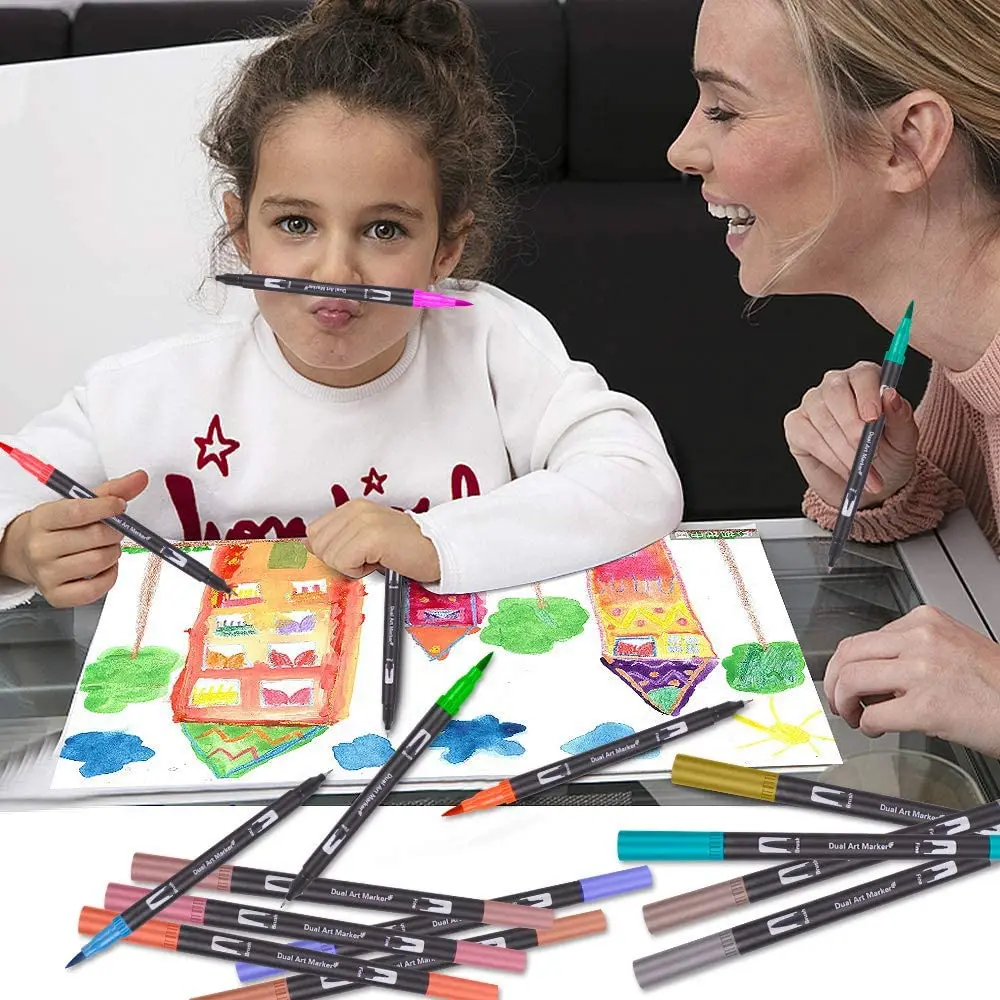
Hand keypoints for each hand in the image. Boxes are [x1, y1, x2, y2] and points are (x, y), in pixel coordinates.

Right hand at [0, 469, 148, 607]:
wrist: (27, 553)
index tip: (119, 505)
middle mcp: (40, 547)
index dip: (107, 507)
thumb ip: (111, 491)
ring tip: (105, 548)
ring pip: (99, 561)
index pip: (78, 511)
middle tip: (113, 530)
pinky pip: (96, 589)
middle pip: (95, 537)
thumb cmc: (59, 526)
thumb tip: (140, 478)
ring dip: (113, 553)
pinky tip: (104, 567)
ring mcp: (46, 574)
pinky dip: (110, 576)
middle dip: (114, 532)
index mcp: (43, 519)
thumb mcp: (77, 503)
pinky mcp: (57, 596)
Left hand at [306, 498, 440, 582]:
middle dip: (339, 561)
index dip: (329, 553)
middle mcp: (355, 509)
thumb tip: (304, 552)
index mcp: (352, 507)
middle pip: (318, 546)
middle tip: (367, 559)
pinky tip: (379, 563)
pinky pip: (344, 563)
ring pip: (329, 556)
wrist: (438, 551)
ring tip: (376, 560)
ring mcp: (363, 520)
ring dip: (351, 567)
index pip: (313, 533)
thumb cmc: (405, 551)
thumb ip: (339, 540)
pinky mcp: (371, 536)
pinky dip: (359, 571)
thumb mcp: (366, 540)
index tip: (353, 557)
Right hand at [783, 361, 918, 508]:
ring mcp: (812, 403)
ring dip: (845, 451)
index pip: (862, 375)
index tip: (874, 419)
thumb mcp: (905, 440)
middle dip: (853, 426)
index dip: (867, 395)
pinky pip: (809, 438)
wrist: (868, 483)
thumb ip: (901, 416)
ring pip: (823, 421)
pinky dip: (830, 459)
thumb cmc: (889, 455)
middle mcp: (835, 385)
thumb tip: (891, 395)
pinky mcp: (795, 424)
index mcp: (865, 379)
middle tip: (869, 452)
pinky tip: (846, 471)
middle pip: (836, 394)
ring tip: (864, 471)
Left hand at [824, 605, 999, 756]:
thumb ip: (910, 651)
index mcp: (925, 621)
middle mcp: (921, 640)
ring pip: (851, 680)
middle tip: (838, 701)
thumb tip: (871, 672)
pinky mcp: (926, 707)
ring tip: (853, 716)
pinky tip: (875, 730)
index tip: (844, 679)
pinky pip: (874, 715)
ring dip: (843, 703)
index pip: (863, 639)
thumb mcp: (951, 648)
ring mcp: (922, 671)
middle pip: (848, 655)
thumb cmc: (996, 685)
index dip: (845, 664)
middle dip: (833, 681)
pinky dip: (867, 726)